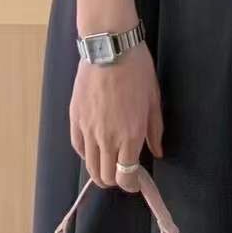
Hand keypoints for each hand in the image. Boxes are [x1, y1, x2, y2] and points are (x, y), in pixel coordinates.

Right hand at [69, 43, 163, 191]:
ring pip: (90, 166)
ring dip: (100, 170)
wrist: (110, 47)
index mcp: (130, 134)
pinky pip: (78, 147)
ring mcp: (88, 129)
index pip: (126, 176)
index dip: (131, 185)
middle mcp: (107, 137)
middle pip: (106, 176)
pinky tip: (94, 148)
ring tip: (108, 163)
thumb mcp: (153, 99)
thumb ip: (154, 130)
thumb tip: (156, 151)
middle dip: (116, 180)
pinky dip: (86, 154)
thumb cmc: (137, 70)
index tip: (135, 182)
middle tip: (123, 172)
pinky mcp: (75, 118)